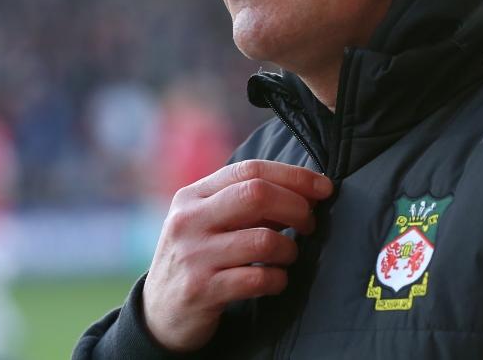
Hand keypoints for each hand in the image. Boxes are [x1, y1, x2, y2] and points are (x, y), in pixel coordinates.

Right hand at [142, 159, 333, 350]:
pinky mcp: (202, 290)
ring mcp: (193, 256)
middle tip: (310, 224)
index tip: (324, 188)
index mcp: (193, 196)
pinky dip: (278, 279)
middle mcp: (189, 221)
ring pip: (264, 239)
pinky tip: (276, 280)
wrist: (158, 313)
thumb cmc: (196, 258)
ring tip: (288, 256)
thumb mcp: (206, 222)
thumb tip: (304, 190)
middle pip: (257, 195)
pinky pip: (258, 278)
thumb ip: (242, 202)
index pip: (250, 170)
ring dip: (289, 249)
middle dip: (296, 207)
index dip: (294, 176)